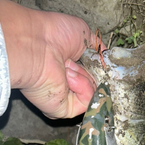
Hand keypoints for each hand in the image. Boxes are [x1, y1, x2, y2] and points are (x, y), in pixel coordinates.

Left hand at [0, 0, 102, 118]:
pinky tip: (68, 76)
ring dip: (86, 78)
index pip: (94, 75)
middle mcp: (67, 84)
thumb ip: (98, 49)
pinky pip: (86, 102)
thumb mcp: (85, 34)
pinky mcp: (63, 110)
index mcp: (71, 67)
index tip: (103, 63)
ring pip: (94, 94)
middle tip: (76, 60)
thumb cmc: (54, 33)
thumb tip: (107, 57)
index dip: (100, 70)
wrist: (36, 44)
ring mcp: (65, 98)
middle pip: (96, 85)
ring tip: (68, 67)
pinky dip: (83, 88)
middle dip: (93, 72)